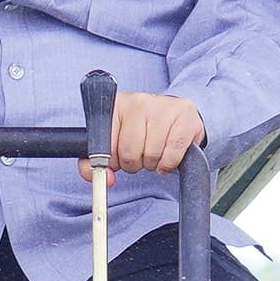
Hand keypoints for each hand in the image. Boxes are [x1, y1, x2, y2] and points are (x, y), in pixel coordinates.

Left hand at [82, 94, 206, 179]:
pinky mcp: (185, 115)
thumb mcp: (114, 143)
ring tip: (154, 153)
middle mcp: (138, 101)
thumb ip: (94, 164)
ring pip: (151, 154)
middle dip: (134, 163)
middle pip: (129, 152)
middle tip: (140, 156)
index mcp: (116, 105)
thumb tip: (105, 179)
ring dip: (152, 164)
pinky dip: (169, 163)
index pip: (104, 146)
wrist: (175, 116)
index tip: (119, 157)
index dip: (113, 160)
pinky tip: (167, 157)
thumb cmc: (142, 132)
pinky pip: (172, 153)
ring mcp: (163, 106)